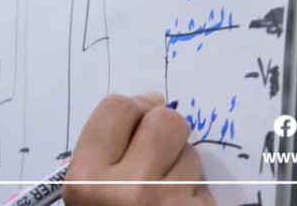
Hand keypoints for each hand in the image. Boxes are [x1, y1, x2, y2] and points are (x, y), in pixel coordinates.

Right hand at [63, 93, 215, 205]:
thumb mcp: (90, 193)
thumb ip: (110, 147)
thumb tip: (152, 100)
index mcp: (87, 181)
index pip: (117, 107)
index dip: (132, 110)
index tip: (136, 121)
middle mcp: (128, 191)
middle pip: (163, 120)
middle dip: (166, 133)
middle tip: (156, 155)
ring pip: (192, 155)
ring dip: (184, 169)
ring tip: (165, 197)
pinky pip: (208, 188)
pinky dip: (198, 198)